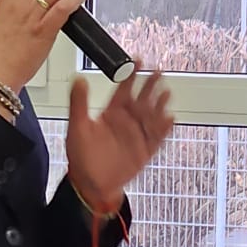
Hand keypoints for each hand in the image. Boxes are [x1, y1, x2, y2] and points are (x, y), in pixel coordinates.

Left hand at [65, 67, 172, 213]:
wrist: (92, 185)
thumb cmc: (82, 159)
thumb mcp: (77, 127)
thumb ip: (79, 103)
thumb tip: (78, 80)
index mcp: (111, 113)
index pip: (124, 89)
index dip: (131, 75)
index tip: (137, 61)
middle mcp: (126, 122)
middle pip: (142, 98)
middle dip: (150, 85)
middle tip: (158, 72)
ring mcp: (137, 135)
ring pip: (152, 115)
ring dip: (159, 104)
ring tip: (166, 93)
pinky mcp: (145, 150)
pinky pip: (157, 137)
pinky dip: (163, 128)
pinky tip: (169, 118)